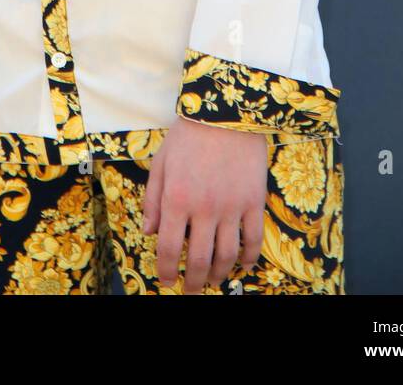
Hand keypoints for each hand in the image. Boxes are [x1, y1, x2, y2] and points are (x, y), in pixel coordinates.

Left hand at [142, 116, 267, 292]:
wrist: (226, 112)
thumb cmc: (188, 135)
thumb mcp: (161, 163)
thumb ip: (153, 199)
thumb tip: (149, 232)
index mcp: (177, 200)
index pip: (170, 248)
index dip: (166, 271)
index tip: (167, 280)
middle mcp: (204, 209)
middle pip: (199, 260)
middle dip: (192, 281)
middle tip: (190, 290)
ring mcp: (232, 208)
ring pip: (227, 256)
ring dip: (219, 274)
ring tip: (213, 280)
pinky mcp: (254, 202)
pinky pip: (254, 240)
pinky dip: (249, 258)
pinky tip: (242, 265)